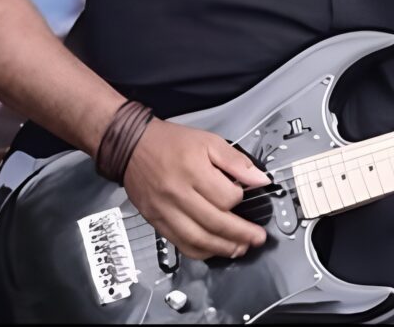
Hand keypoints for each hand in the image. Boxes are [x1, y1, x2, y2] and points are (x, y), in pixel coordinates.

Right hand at [122, 119, 270, 260]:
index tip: (246, 195)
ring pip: (197, 239)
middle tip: (257, 239)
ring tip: (240, 249)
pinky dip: (199, 252)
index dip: (240, 198)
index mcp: (194, 171)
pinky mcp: (156, 222)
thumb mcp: (209, 141)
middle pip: (215, 222)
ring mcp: (165, 212)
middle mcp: (179, 195)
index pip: (225, 197)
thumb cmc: (173, 143)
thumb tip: (261, 180)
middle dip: (240, 234)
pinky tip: (214, 250)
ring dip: (222, 248)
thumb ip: (236, 161)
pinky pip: (180, 244)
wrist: (132, 147)